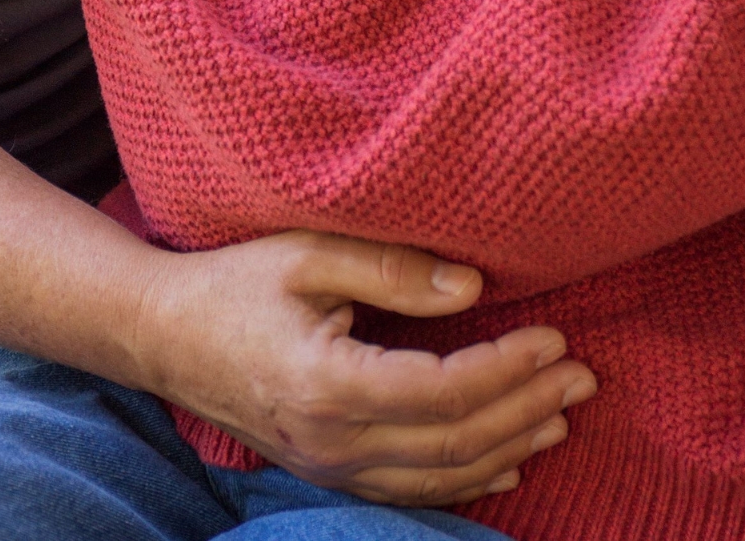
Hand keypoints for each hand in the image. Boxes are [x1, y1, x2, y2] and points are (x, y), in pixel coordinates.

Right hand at [129, 229, 596, 506]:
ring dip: (509, 445)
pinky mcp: (326, 472)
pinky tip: (507, 462)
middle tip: (582, 373)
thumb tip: (473, 288)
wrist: (161, 335)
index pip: (443, 390)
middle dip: (526, 406)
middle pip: (454, 440)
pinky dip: (468, 480)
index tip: (556, 337)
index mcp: (328, 384)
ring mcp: (328, 468)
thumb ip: (391, 267)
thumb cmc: (233, 282)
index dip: (506, 368)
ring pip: (440, 475)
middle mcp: (332, 442)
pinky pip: (411, 491)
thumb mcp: (308, 253)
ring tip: (562, 412)